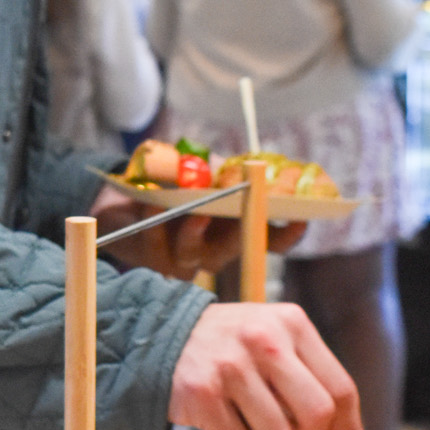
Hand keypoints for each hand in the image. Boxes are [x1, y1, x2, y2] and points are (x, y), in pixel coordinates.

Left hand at [91, 184, 305, 280]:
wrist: (129, 197)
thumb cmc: (175, 181)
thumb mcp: (202, 168)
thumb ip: (224, 171)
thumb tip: (255, 168)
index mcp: (238, 227)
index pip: (273, 239)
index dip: (289, 233)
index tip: (300, 217)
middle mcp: (219, 249)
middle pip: (238, 247)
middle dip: (241, 229)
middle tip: (244, 208)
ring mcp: (189, 259)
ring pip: (197, 253)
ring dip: (195, 231)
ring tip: (195, 211)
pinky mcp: (157, 262)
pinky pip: (159, 248)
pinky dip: (155, 225)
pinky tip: (151, 204)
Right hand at [169, 303, 365, 429]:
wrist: (160, 335)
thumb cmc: (229, 348)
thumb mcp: (275, 348)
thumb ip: (312, 388)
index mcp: (292, 324)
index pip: (340, 388)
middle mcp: (265, 339)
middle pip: (316, 415)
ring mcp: (232, 365)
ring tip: (244, 413)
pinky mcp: (202, 392)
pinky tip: (218, 415)